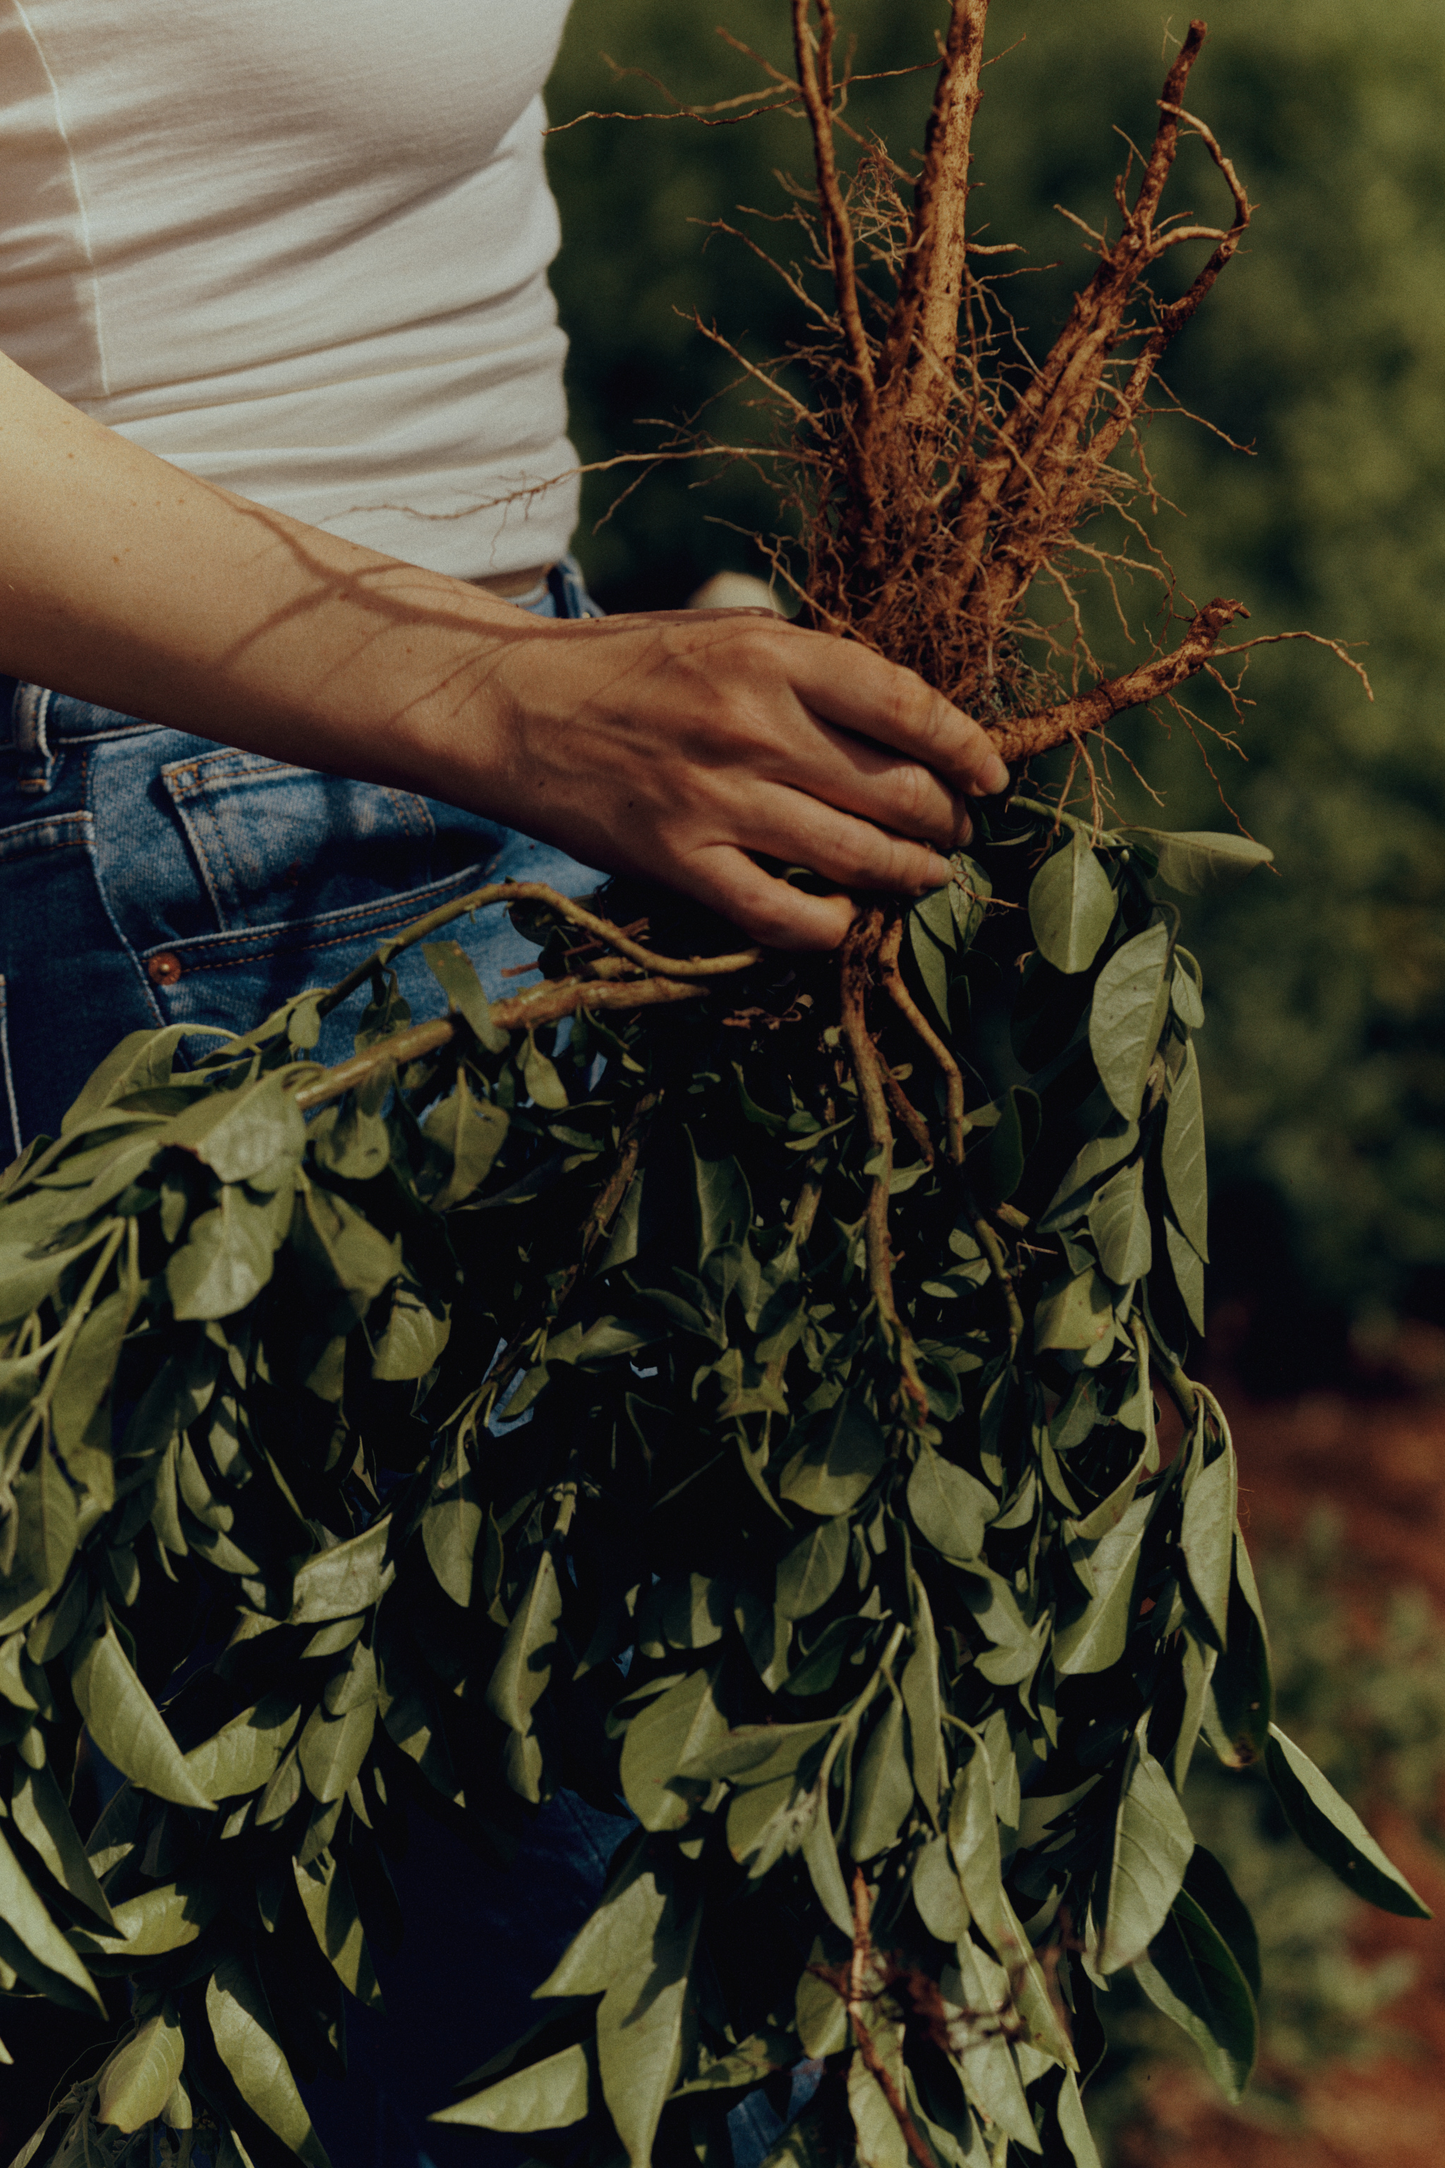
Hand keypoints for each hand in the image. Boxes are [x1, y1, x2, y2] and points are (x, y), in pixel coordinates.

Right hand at [422, 607, 1009, 947]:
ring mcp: (717, 799)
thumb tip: (906, 725)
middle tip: (955, 835)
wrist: (510, 707)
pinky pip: (784, 915)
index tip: (989, 778)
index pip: (909, 706)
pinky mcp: (680, 861)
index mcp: (772, 653)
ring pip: (858, 857)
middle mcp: (753, 724)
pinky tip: (846, 921)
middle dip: (946, 822)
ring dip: (910, 877)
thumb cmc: (627, 667)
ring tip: (924, 878)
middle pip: (898, 790)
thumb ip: (810, 671)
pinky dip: (832, 926)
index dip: (967, 749)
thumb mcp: (723, 633)